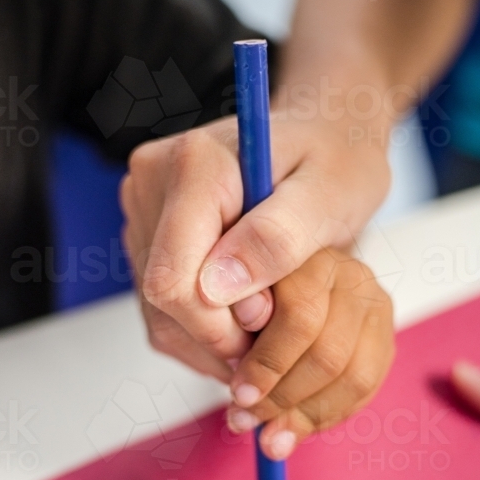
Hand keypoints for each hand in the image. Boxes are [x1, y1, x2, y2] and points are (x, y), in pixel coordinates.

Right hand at [120, 113, 388, 383]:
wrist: (325, 142)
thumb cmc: (336, 163)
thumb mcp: (331, 195)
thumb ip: (279, 238)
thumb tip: (217, 287)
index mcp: (196, 164)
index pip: (172, 279)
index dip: (219, 324)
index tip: (269, 318)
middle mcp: (154, 181)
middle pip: (161, 300)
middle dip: (220, 331)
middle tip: (275, 318)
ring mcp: (143, 208)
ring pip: (157, 312)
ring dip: (211, 337)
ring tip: (265, 316)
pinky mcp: (143, 233)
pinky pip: (158, 310)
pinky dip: (201, 330)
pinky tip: (243, 313)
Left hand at [224, 248, 393, 459]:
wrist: (287, 273)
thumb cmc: (247, 289)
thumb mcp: (227, 294)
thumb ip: (232, 320)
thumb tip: (237, 367)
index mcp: (308, 254)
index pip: (300, 317)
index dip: (267, 363)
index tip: (239, 395)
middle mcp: (349, 273)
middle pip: (328, 353)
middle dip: (281, 397)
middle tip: (244, 420)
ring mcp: (373, 302)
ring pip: (352, 376)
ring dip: (305, 415)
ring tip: (269, 437)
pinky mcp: (383, 332)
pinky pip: (365, 387)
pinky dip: (327, 414)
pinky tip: (297, 427)